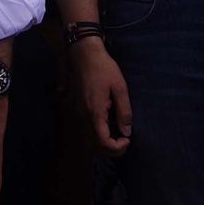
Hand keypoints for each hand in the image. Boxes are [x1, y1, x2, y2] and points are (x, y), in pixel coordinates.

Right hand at [70, 37, 131, 155]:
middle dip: (110, 151)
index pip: (103, 142)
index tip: (128, 139)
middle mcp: (83, 116)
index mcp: (94, 112)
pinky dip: (95, 138)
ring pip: (88, 140)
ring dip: (102, 146)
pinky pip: (84, 131)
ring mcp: (77, 113)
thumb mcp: (120, 87)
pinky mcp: (76, 109)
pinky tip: (106, 131)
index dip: (117, 147)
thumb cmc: (104, 68)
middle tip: (124, 143)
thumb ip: (124, 111)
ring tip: (117, 140)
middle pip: (94, 145)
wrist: (83, 54)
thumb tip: (126, 131)